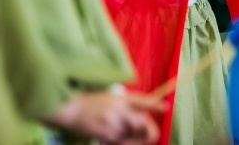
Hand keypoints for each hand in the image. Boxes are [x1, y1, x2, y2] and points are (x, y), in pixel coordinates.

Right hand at [50, 91, 164, 143]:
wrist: (72, 109)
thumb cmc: (93, 103)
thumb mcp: (112, 98)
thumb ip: (128, 106)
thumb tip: (142, 118)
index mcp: (123, 98)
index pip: (142, 101)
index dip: (155, 105)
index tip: (165, 107)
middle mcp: (120, 109)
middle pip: (143, 123)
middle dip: (147, 132)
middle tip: (146, 135)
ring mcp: (113, 122)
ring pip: (133, 137)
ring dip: (132, 139)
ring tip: (119, 133)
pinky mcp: (107, 135)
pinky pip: (122, 143)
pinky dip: (121, 143)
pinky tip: (109, 137)